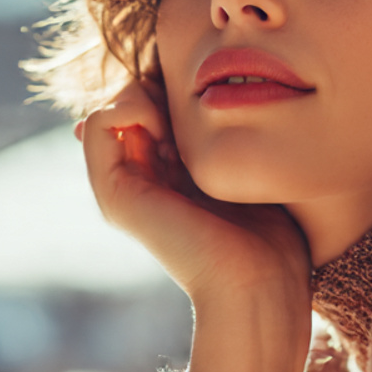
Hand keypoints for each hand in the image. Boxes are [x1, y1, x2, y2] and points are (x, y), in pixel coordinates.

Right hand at [77, 80, 312, 371]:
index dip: (173, 87)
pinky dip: (128, 105)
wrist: (260, 284)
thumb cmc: (273, 233)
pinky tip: (163, 124)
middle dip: (160, 86)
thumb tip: (197, 96)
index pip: (153, 106)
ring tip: (179, 117)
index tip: (210, 100)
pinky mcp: (116, 195)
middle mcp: (142, 182)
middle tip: (196, 107)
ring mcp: (124, 189)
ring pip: (111, 106)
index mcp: (170, 178)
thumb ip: (222, 136)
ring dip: (144, 93)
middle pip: (131, 102)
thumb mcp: (247, 166)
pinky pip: (98, 123)